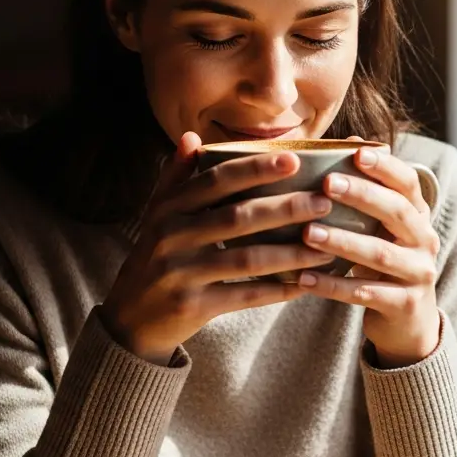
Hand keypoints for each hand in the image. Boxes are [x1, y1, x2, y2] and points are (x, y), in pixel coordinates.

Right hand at [100, 132, 336, 364]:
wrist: (130, 319)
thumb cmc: (154, 257)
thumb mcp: (157, 215)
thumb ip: (175, 178)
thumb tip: (191, 137)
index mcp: (168, 209)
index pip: (216, 181)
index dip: (255, 169)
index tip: (294, 159)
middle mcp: (171, 237)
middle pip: (238, 217)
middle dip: (285, 208)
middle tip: (323, 201)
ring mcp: (181, 273)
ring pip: (247, 259)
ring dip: (290, 252)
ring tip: (326, 245)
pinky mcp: (193, 306)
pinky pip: (245, 295)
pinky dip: (278, 290)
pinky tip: (306, 284)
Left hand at [297, 145, 440, 367]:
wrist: (408, 322)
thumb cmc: (384, 262)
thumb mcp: (382, 227)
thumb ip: (370, 191)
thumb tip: (351, 140)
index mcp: (418, 216)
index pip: (409, 183)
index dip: (386, 166)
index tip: (357, 152)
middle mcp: (425, 241)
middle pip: (398, 213)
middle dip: (363, 196)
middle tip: (326, 185)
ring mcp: (418, 274)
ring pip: (380, 254)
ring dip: (342, 242)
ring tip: (308, 234)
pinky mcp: (404, 305)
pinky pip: (365, 293)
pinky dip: (333, 285)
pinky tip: (304, 278)